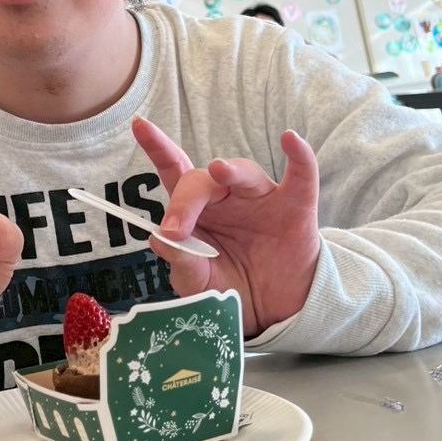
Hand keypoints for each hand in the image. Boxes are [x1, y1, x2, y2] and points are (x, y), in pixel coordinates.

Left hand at [132, 117, 320, 336]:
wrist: (274, 314)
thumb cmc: (229, 288)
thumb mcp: (198, 283)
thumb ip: (182, 263)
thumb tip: (160, 239)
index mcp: (196, 210)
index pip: (173, 171)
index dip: (157, 148)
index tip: (139, 126)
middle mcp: (226, 197)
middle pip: (203, 179)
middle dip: (186, 199)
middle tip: (176, 229)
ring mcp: (262, 199)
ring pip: (244, 173)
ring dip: (230, 171)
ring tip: (217, 169)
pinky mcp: (296, 209)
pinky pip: (302, 177)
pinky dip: (300, 157)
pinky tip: (292, 140)